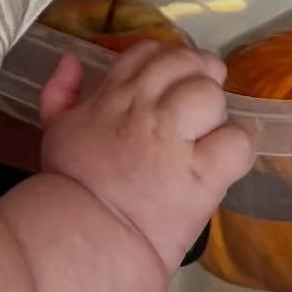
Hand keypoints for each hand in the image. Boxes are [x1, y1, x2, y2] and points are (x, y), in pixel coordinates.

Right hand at [37, 44, 253, 272]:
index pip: (151, 52)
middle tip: (201, 108)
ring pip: (212, 96)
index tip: (173, 84)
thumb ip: (60, 92)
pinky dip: (234, 152)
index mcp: (115, 96)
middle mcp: (146, 108)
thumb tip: (72, 60)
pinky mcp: (201, 176)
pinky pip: (236, 143)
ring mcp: (175, 140)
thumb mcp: (55, 130)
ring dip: (215, 114)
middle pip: (188, 64)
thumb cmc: (69, 188)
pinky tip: (220, 167)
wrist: (85, 239)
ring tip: (207, 139)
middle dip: (200, 77)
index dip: (170, 61)